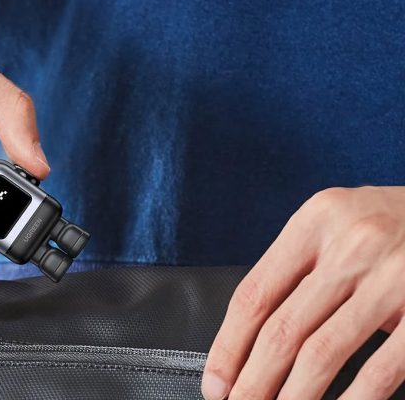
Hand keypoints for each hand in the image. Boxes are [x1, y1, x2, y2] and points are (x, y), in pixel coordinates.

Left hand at [202, 186, 404, 398]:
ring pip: (323, 353)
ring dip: (292, 396)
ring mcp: (394, 278)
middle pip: (282, 329)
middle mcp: (352, 245)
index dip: (229, 346)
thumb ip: (298, 267)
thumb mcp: (338, 225)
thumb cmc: (393, 223)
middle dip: (252, 380)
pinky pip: (379, 369)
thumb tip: (250, 338)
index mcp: (316, 221)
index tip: (215, 381)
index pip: (255, 293)